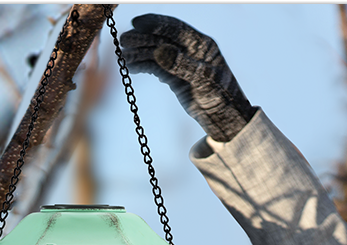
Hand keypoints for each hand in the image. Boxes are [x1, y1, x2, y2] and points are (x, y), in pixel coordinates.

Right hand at [120, 14, 255, 141]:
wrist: (223, 119)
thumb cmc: (222, 97)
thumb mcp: (204, 80)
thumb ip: (182, 65)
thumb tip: (160, 51)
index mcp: (201, 44)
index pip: (176, 29)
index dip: (156, 24)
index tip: (137, 23)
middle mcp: (189, 50)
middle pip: (162, 39)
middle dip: (142, 39)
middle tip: (124, 41)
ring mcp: (180, 63)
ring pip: (155, 53)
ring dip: (138, 53)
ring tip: (123, 56)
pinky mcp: (173, 77)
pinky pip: (155, 67)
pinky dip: (142, 66)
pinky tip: (130, 67)